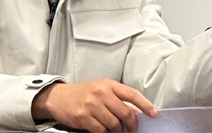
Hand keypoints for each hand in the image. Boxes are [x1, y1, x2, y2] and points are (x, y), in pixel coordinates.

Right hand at [31, 79, 157, 132]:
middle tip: (131, 129)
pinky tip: (101, 128)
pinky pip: (101, 131)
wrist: (58, 97)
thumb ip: (117, 98)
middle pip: (125, 112)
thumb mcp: (100, 89)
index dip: (145, 105)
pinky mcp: (83, 117)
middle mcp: (100, 93)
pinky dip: (104, 132)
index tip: (153, 114)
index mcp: (107, 84)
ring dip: (117, 130)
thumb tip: (137, 112)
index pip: (132, 94)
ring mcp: (91, 105)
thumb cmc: (81, 93)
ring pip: (114, 124)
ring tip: (113, 128)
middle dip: (132, 125)